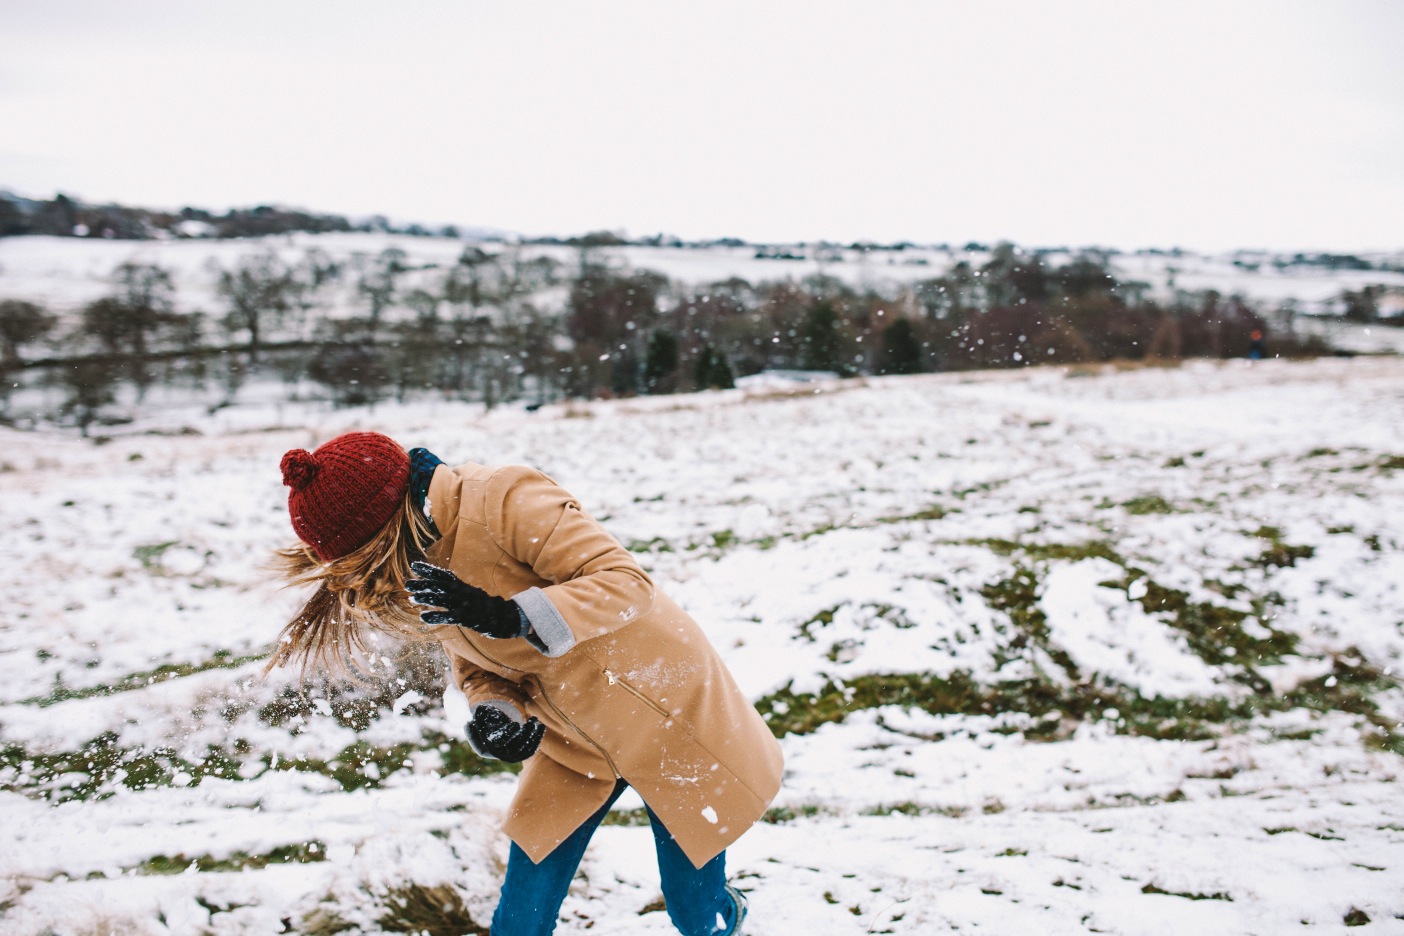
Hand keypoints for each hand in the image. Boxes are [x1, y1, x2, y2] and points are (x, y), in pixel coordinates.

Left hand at [407, 561, 523, 638]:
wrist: (504, 617)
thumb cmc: (484, 606)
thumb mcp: (470, 594)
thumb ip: (456, 590)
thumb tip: (439, 586)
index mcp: (462, 586)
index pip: (443, 575)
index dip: (428, 570)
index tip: (414, 566)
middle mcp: (462, 592)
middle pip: (439, 585)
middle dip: (422, 584)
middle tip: (407, 584)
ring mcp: (463, 604)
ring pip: (442, 599)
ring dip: (426, 598)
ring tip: (412, 598)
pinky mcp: (465, 617)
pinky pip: (448, 616)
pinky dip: (435, 616)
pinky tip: (423, 617)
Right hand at [468, 705, 543, 761]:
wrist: (493, 736)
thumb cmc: (485, 726)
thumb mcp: (479, 722)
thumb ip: (477, 718)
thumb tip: (474, 717)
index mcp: (488, 749)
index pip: (499, 743)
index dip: (508, 734)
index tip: (516, 723)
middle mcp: (500, 756)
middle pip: (515, 747)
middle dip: (525, 734)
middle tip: (531, 721)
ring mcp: (512, 757)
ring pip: (524, 749)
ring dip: (533, 735)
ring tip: (535, 720)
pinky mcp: (521, 756)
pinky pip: (531, 750)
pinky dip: (537, 739)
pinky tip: (541, 726)